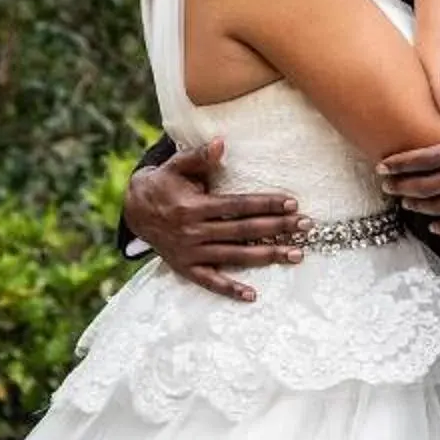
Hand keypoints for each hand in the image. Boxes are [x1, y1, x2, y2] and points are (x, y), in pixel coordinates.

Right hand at [122, 139, 305, 302]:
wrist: (133, 210)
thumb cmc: (162, 184)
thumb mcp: (175, 166)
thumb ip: (199, 156)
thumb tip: (222, 144)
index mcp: (194, 206)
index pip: (238, 206)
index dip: (266, 204)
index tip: (292, 203)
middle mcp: (194, 231)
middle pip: (243, 231)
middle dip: (277, 229)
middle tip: (306, 227)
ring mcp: (190, 252)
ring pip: (234, 256)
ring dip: (267, 256)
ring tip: (295, 254)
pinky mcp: (186, 268)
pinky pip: (210, 282)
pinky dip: (229, 289)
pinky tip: (252, 295)